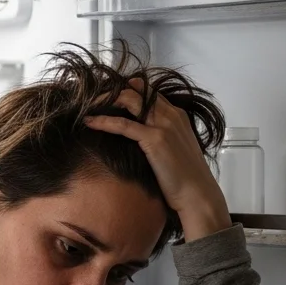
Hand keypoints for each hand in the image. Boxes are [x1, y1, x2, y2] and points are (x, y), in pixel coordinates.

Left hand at [83, 79, 231, 241]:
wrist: (197, 194)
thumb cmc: (186, 178)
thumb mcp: (177, 150)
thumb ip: (163, 137)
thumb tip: (143, 139)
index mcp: (178, 115)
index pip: (150, 92)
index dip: (129, 90)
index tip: (111, 96)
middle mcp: (171, 115)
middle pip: (137, 91)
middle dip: (113, 91)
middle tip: (94, 99)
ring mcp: (163, 125)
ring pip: (129, 100)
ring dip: (106, 99)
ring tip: (88, 104)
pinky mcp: (154, 139)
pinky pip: (123, 124)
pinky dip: (104, 121)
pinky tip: (89, 121)